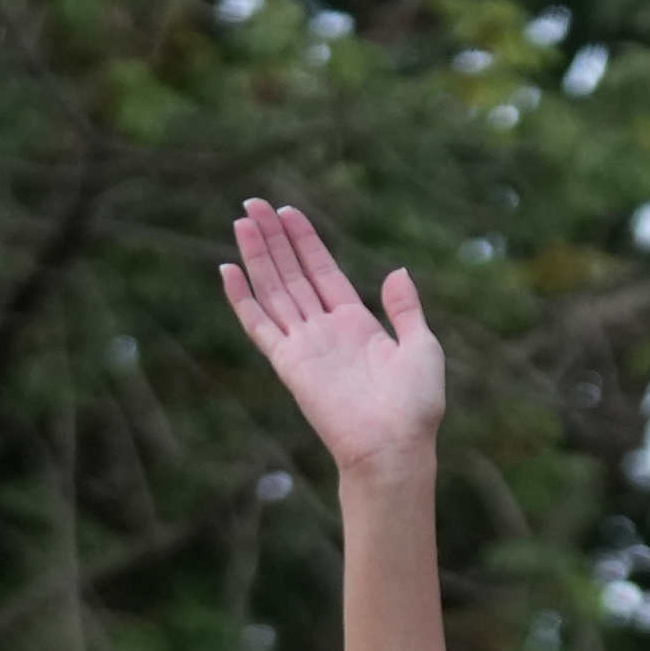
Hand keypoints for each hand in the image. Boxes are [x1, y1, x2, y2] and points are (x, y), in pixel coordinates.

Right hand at [220, 199, 445, 478]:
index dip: (305, 241)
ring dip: (256, 257)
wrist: (394, 447)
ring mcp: (305, 345)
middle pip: (292, 274)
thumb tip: (397, 271)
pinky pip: (259, 325)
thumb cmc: (415, 407)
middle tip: (254, 203)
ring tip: (241, 222)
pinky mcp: (288, 364)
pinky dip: (242, 299)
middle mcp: (326, 331)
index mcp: (357, 324)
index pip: (323, 271)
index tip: (287, 211)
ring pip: (273, 290)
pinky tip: (228, 271)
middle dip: (273, 238)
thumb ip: (405, 309)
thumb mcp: (421, 347)